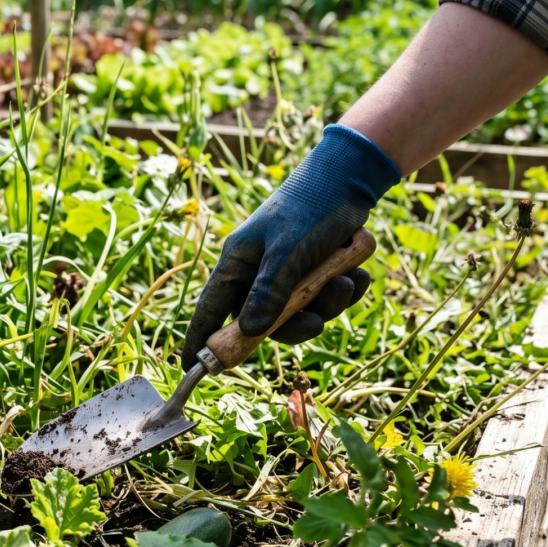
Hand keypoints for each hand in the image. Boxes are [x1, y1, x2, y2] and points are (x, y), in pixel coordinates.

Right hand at [181, 125, 400, 370]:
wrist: (351, 178)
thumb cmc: (310, 208)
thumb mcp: (288, 252)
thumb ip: (269, 293)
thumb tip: (250, 332)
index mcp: (237, 263)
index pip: (209, 310)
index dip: (200, 340)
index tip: (191, 369)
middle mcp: (257, 271)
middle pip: (263, 321)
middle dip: (295, 323)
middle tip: (317, 321)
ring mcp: (286, 272)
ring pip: (300, 311)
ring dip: (328, 302)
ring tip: (346, 279)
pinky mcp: (313, 270)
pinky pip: (324, 299)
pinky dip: (343, 291)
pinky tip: (356, 272)